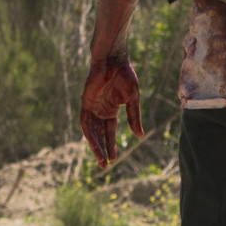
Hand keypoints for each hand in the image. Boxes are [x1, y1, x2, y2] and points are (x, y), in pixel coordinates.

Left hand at [78, 51, 141, 165]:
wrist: (114, 60)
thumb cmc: (124, 75)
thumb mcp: (132, 100)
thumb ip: (134, 117)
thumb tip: (139, 136)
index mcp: (111, 110)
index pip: (109, 131)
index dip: (111, 144)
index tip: (114, 158)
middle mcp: (100, 111)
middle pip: (99, 135)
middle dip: (102, 150)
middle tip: (104, 165)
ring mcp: (92, 107)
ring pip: (92, 132)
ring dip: (95, 146)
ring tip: (100, 160)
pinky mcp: (86, 103)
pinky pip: (86, 123)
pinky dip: (89, 134)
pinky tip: (94, 145)